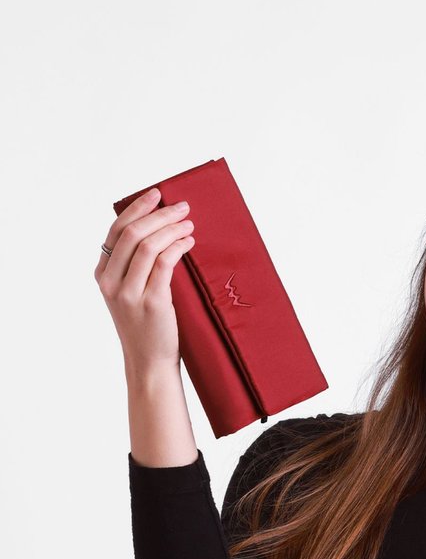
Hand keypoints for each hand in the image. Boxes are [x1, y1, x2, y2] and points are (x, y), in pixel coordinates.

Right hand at [94, 187, 195, 377]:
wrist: (149, 363)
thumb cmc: (146, 327)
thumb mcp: (130, 294)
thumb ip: (134, 267)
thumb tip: (156, 231)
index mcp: (102, 275)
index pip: (116, 231)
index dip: (137, 209)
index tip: (156, 195)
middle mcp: (111, 282)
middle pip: (133, 233)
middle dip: (159, 214)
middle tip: (182, 207)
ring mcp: (129, 293)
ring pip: (148, 245)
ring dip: (172, 229)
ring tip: (189, 224)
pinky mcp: (152, 302)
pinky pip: (164, 264)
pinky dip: (178, 247)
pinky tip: (189, 243)